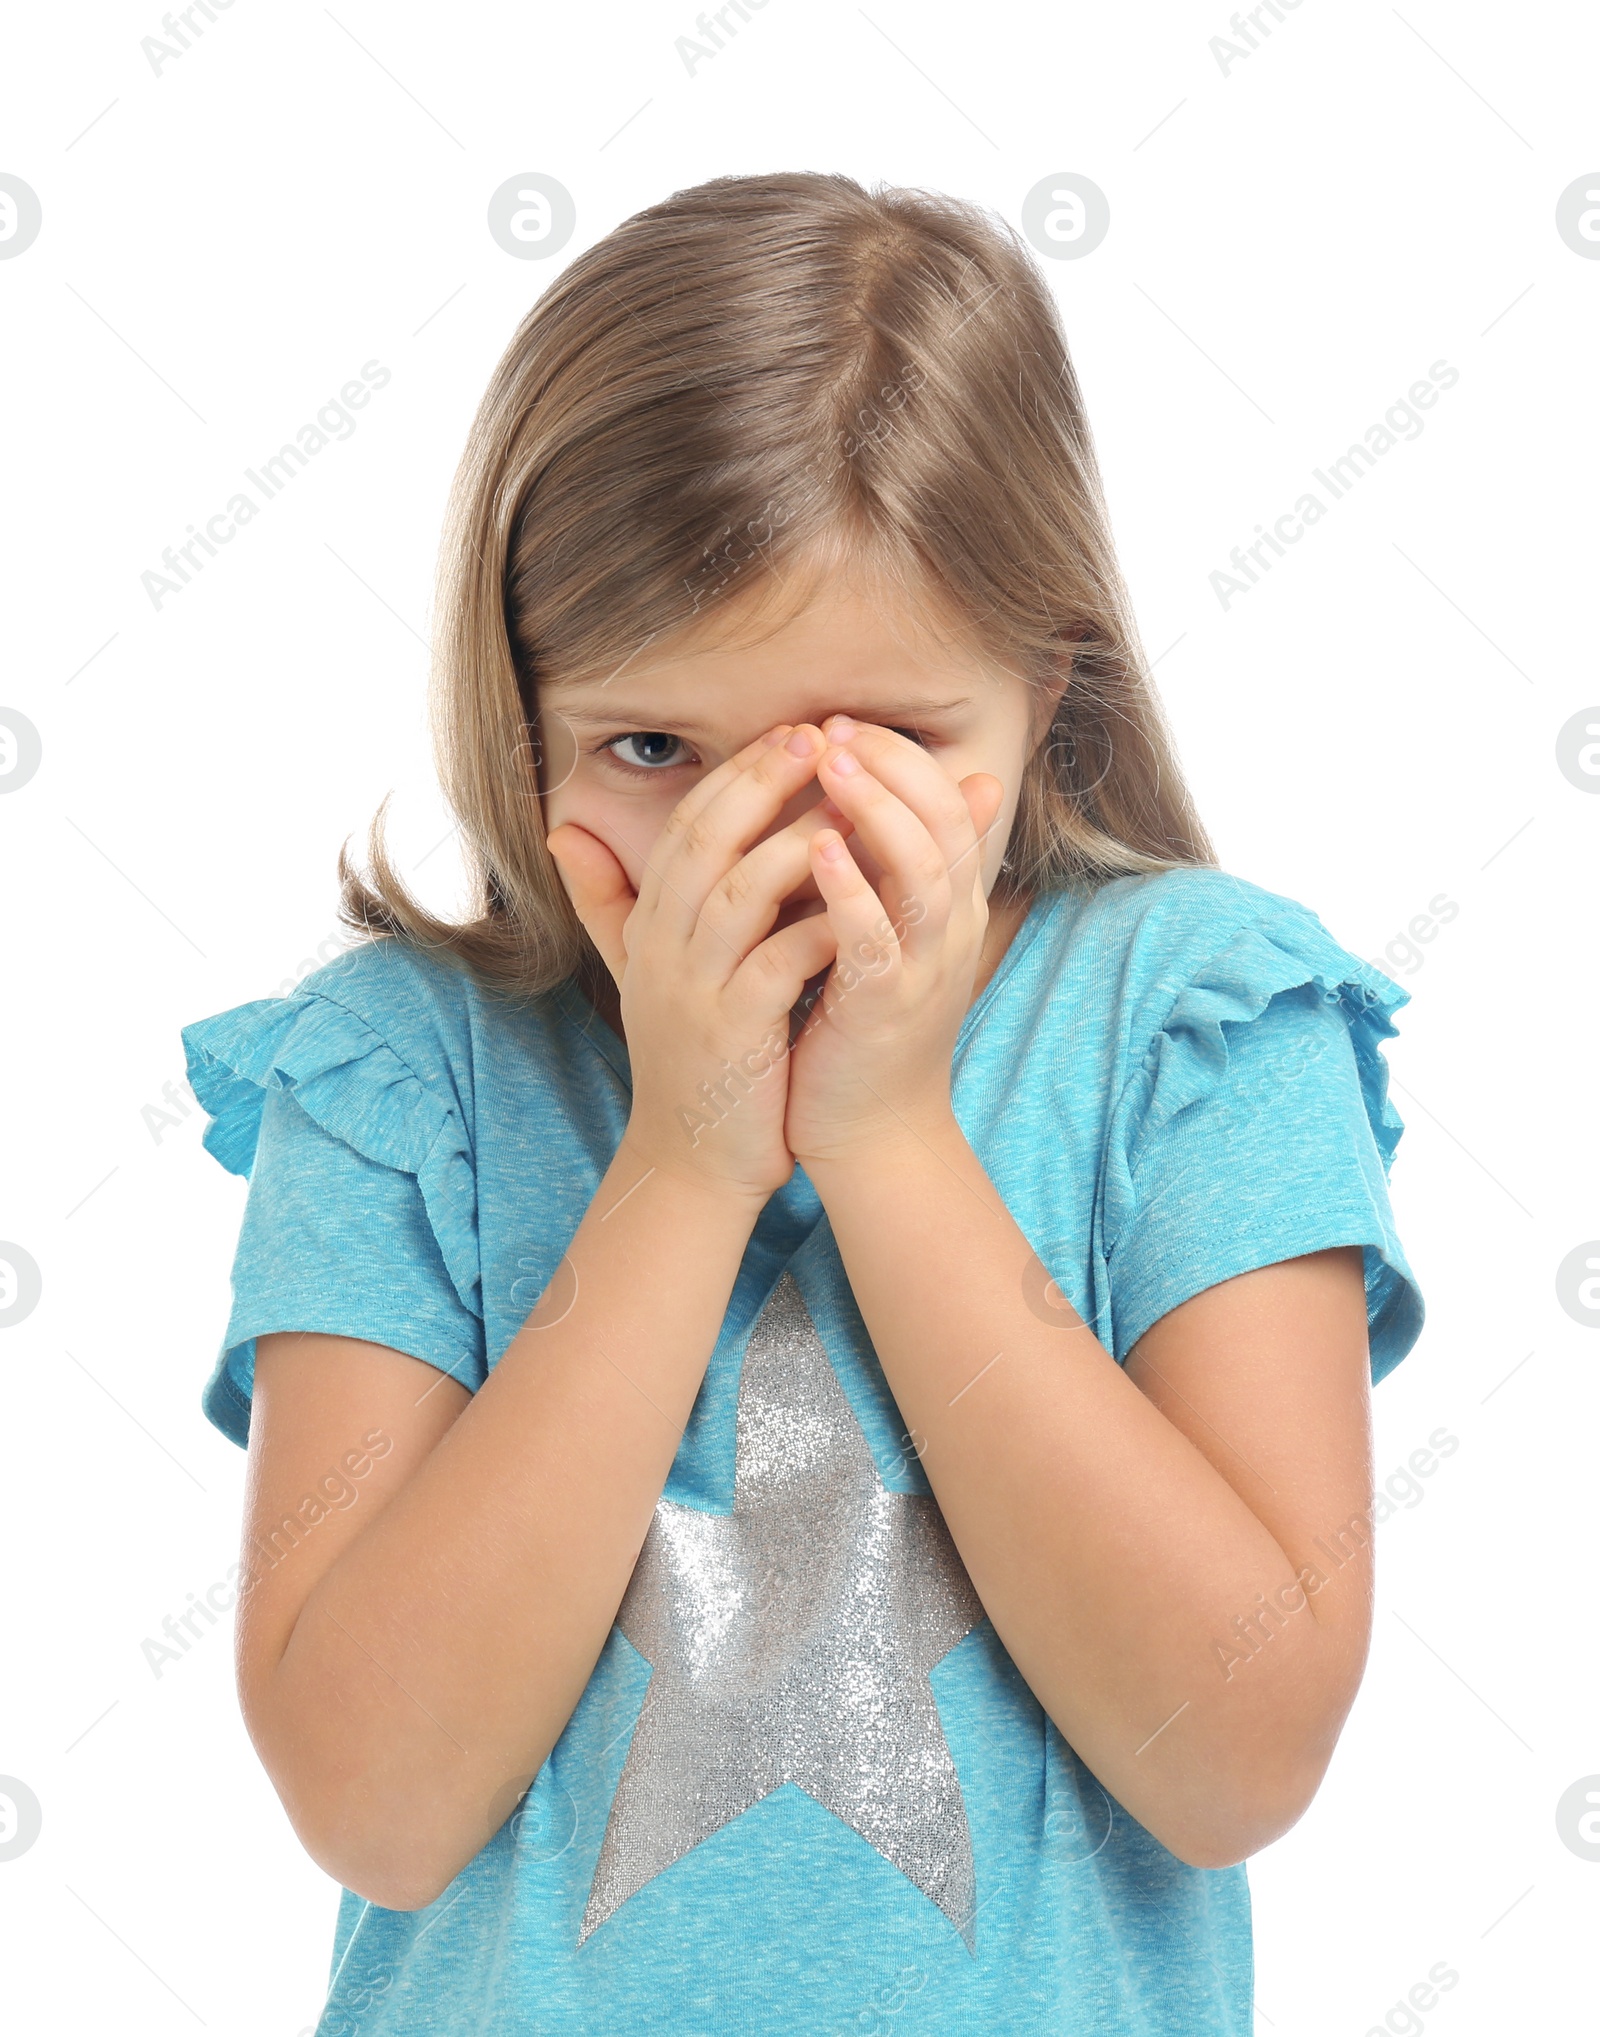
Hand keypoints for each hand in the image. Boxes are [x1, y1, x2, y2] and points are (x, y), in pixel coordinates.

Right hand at [545, 725, 855, 1204]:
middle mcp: (663, 950)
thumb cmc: (689, 1057)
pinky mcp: (734, 1034)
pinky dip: (816, 924)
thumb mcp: (638, 972)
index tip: (792, 730)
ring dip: (793, 840)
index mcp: (650, 927)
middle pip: (705, 842)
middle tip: (818, 735)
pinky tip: (858, 899)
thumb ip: (607, 899)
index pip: (688, 827)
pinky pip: (777, 962)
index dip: (737, 774)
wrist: (692, 1160)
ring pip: (738, 892)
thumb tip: (562, 828)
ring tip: (849, 803)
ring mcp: (694, 992)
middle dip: (761, 781)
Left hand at [782, 718, 1005, 1170]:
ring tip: (831, 764)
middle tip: (834, 726)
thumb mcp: (895, 930)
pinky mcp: (888, 1009)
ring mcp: (925, 969)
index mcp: (950, 903)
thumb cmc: (863, 1022)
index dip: (900, 756)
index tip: (841, 722)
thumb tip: (967, 784)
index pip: (945, 802)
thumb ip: (909, 861)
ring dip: (877, 813)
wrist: (866, 1128)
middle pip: (944, 823)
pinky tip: (818, 852)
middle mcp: (950, 928)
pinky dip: (852, 892)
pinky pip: (877, 941)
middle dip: (892, 767)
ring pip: (922, 873)